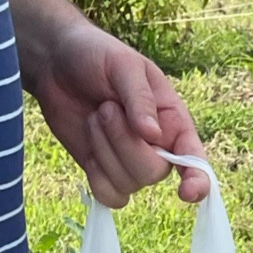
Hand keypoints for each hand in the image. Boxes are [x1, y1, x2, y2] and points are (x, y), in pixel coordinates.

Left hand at [30, 20, 208, 207]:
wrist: (55, 63)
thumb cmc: (96, 56)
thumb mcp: (122, 64)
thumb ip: (139, 98)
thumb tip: (152, 135)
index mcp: (172, 122)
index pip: (195, 159)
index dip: (197, 180)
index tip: (186, 191)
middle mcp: (158, 149)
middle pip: (153, 172)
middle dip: (124, 142)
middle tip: (105, 108)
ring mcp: (131, 164)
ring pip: (129, 184)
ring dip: (104, 149)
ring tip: (95, 117)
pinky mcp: (106, 174)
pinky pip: (110, 197)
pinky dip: (96, 177)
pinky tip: (89, 150)